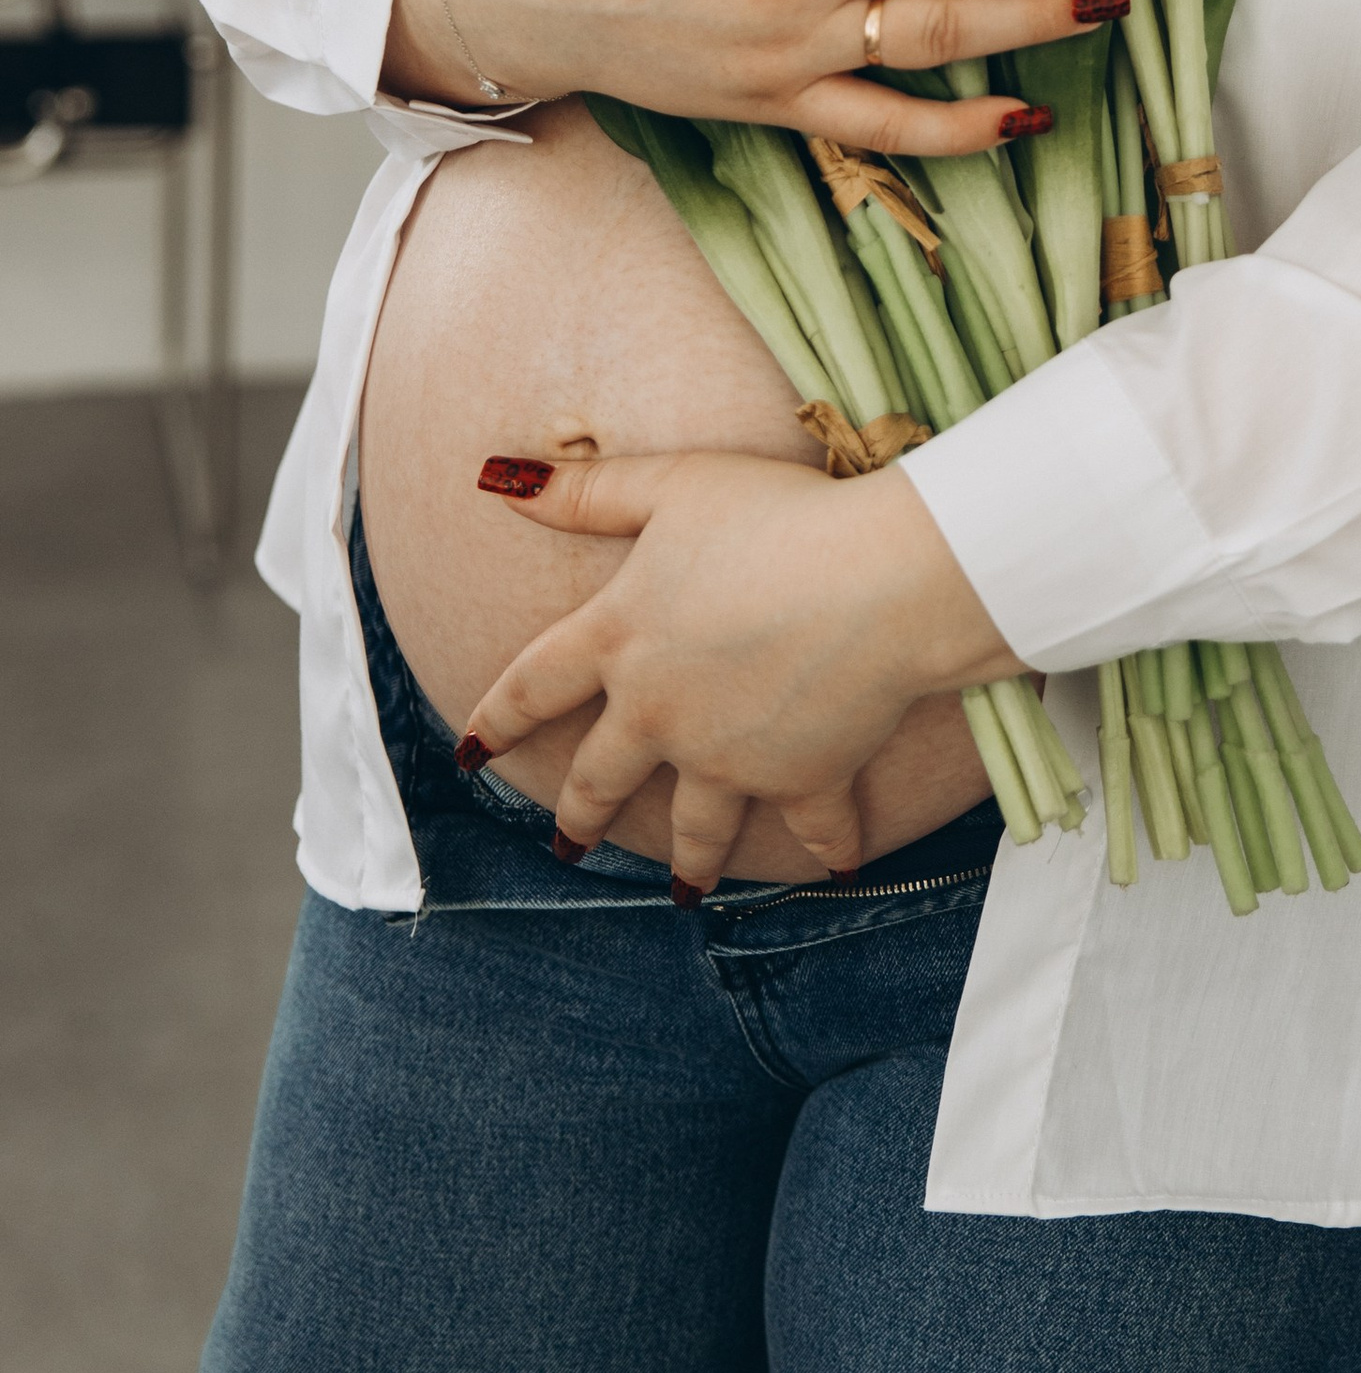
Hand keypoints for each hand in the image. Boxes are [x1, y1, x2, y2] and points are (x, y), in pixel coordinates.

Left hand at [459, 449, 1019, 888]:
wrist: (878, 578)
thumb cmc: (778, 515)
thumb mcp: (674, 484)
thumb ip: (586, 491)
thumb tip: (498, 478)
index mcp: (619, 639)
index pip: (534, 685)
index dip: (496, 717)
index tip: (470, 754)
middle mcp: (659, 713)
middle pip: (602, 777)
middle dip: (581, 816)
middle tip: (568, 847)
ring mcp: (727, 757)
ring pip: (695, 825)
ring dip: (688, 863)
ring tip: (682, 895)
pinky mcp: (801, 779)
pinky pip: (814, 825)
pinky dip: (830, 847)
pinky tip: (841, 866)